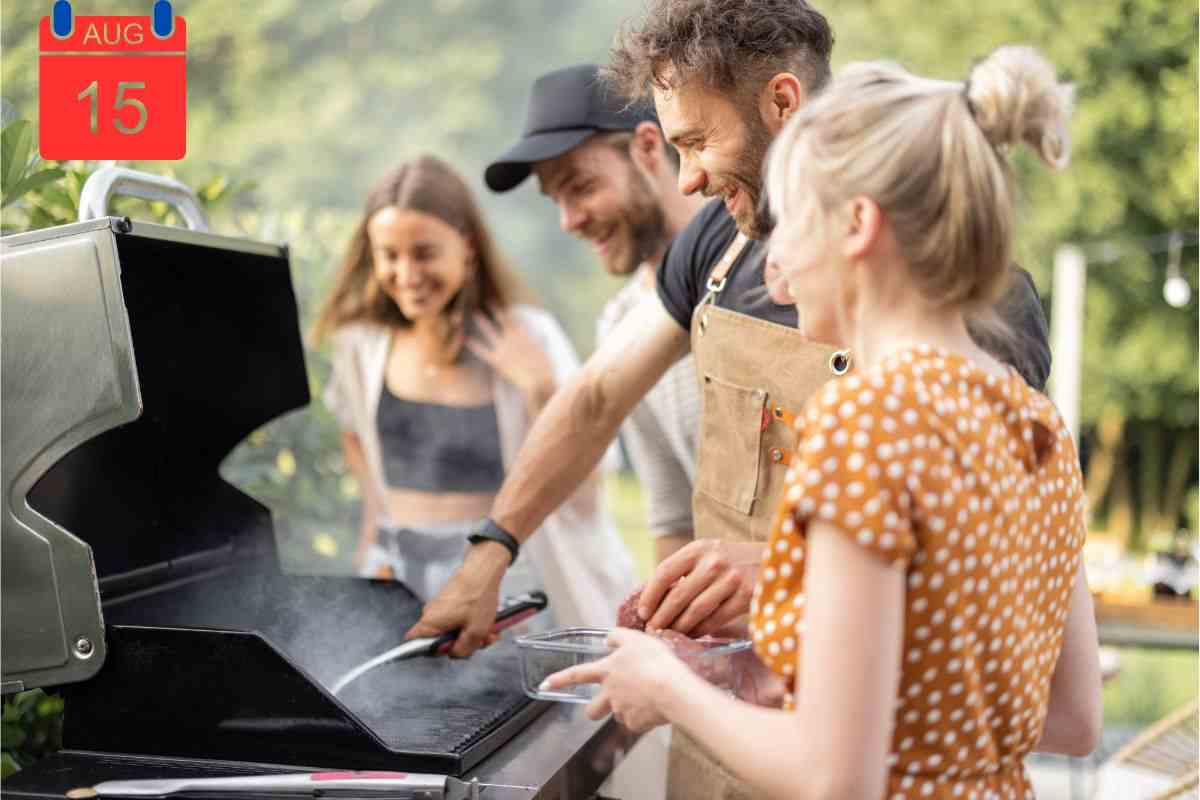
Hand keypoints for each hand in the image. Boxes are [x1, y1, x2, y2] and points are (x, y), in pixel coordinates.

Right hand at [403, 541, 507, 656]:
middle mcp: (430, 615)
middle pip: (441, 641)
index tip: (451, 650)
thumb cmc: (478, 596)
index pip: (414, 645)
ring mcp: (439, 608)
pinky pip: (458, 620)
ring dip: (471, 634)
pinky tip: (486, 621)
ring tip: (488, 629)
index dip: (433, 652)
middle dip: (462, 643)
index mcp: (430, 623)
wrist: (483, 570)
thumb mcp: (476, 632)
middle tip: (480, 640)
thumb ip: (462, 650)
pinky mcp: (449, 603)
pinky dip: (471, 623)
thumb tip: (455, 654)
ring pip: (453, 631)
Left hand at [465, 309, 554, 404]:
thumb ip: (539, 341)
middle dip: (494, 310)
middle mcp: (512, 337)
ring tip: (475, 313)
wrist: (538, 378)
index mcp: (524, 334)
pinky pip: (483, 351)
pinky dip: (475, 345)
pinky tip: (467, 339)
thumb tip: (541, 336)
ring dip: (482, 321)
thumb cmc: (544, 367)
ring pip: (490, 330)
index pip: (513, 320)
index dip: (506, 313)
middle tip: (487, 301)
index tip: (502, 306)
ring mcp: (503, 348)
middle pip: (501, 320)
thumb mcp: (543, 351)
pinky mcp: (497, 360)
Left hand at [542, 628, 687, 731]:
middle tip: (608, 703)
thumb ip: (618, 636)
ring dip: (627, 708)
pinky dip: (644, 716)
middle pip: (592, 710)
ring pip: (618, 714)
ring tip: (647, 696)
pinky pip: (637, 722)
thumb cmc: (655, 662)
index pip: (577, 674)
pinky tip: (656, 705)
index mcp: (606, 671)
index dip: (559, 679)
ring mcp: (621, 711)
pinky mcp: (636, 724)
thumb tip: (607, 638)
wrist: (673, 690)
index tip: (545, 684)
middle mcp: (609, 694)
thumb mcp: (636, 638)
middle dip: (595, 709)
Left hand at [638, 540, 763, 635]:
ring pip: (695, 611)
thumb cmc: (731, 560)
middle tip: (652, 630)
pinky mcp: (744, 597)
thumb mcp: (707, 554)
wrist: (772, 559)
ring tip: (669, 635)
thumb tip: (653, 600)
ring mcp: (730, 580)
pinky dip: (700, 630)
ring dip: (679, 627)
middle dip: (661, 617)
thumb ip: (684, 570)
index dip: (650, 595)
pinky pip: (715, 619)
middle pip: (678, 595)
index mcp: (699, 548)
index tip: (643, 612)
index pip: (665, 572)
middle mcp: (714, 562)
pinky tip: (691, 634)